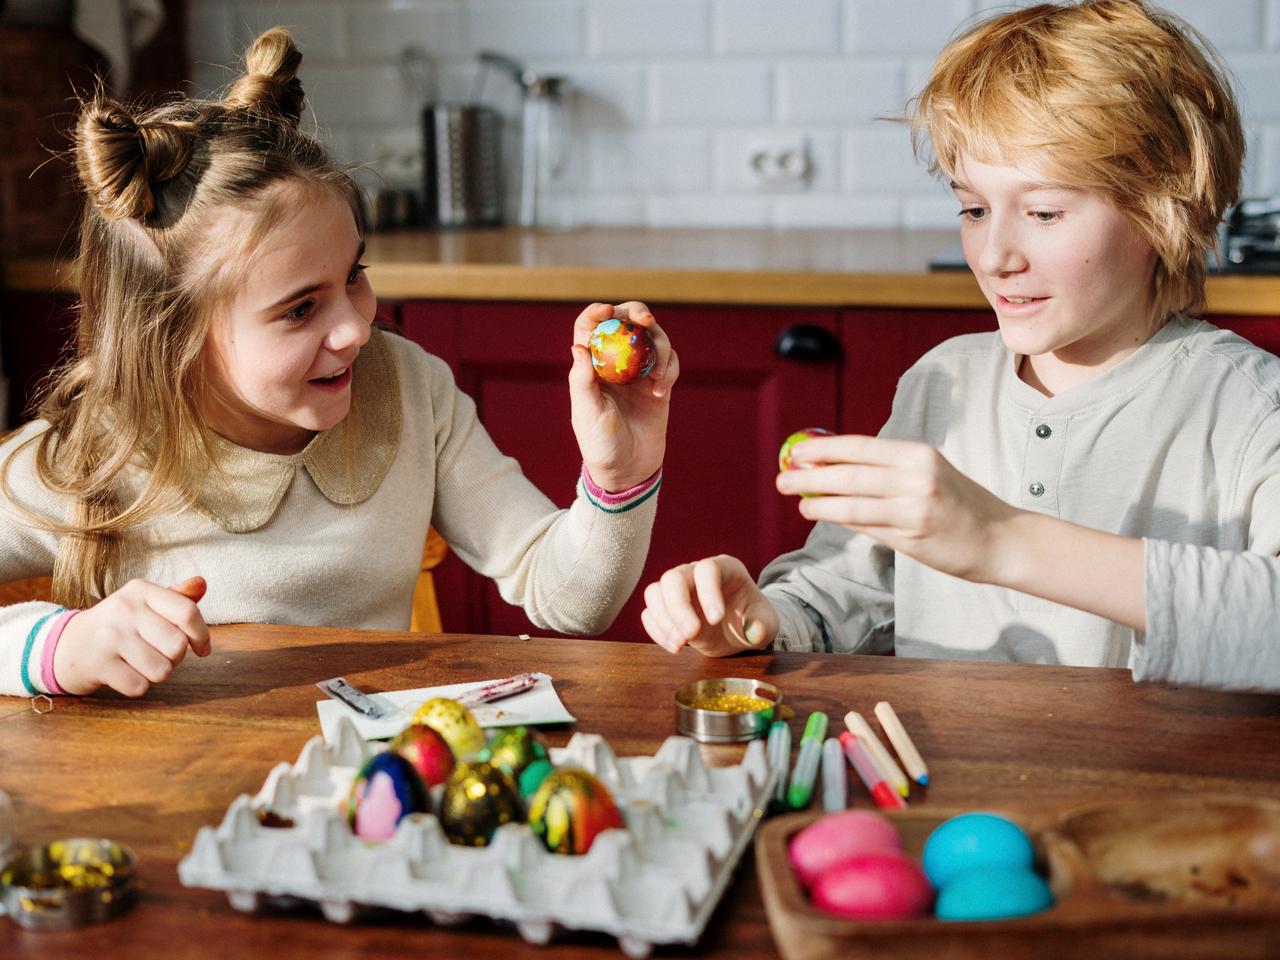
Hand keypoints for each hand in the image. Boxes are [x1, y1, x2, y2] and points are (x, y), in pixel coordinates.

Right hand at [52, 576, 211, 696]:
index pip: (187, 612)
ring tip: (140, 662)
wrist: (67, 645)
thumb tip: (202, 583)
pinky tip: (124, 673)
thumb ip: (177, 597)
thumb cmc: (119, 625)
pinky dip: (137, 686)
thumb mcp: (145, 604)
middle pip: (178, 646)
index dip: (202, 635)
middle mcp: (124, 609)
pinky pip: (139, 687)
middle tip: (157, 653)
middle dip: (175, 658)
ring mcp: (109, 636)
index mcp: (141, 590)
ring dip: (156, 673)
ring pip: (162, 670)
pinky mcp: (97, 664)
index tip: (202, 648)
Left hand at [570, 301, 678, 490]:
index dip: (598, 312)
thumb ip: (583, 381)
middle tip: (646, 321)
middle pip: (626, 323)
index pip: (591, 327)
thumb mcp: (588, 414)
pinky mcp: (659, 384)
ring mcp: (639, 373)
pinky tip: (662, 392)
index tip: (609, 311)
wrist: (629, 471)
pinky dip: (670, 369)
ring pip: (652, 339)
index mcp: (591, 367)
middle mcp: (615, 364)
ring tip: (660, 376)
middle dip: (637, 314)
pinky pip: (669, 363)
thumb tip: (579, 346)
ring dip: (660, 347)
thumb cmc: (600, 445)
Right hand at [640, 555, 779, 656]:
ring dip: (664, 621)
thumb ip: (763, 626)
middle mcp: (696, 573)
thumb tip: (754, 631)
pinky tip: (675, 647)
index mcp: (725, 568)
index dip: (708, 592)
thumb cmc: (754, 619)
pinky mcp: (665, 608)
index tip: (716, 620)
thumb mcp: (767, 623)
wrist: (739, 629)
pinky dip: (657, 631)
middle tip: (690, 636)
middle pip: (674, 578)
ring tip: (681, 645)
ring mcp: (678, 589)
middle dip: (679, 608)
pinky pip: (649, 614)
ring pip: (655, 592)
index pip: (707, 569)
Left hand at [776, 434, 1019, 582]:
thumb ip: (886, 470)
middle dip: (810, 475)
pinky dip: (839, 519)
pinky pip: (866, 526)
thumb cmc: (959, 505)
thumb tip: (833, 468)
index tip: (796, 451)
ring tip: (797, 500)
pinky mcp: (913, 537)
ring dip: (818, 502)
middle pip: (850, 474)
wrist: (1000, 539)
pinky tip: (821, 515)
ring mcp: (915, 508)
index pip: (860, 447)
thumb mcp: (929, 473)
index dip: (824, 448)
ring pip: (853, 503)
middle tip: (782, 477)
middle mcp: (917, 477)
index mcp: (919, 454)